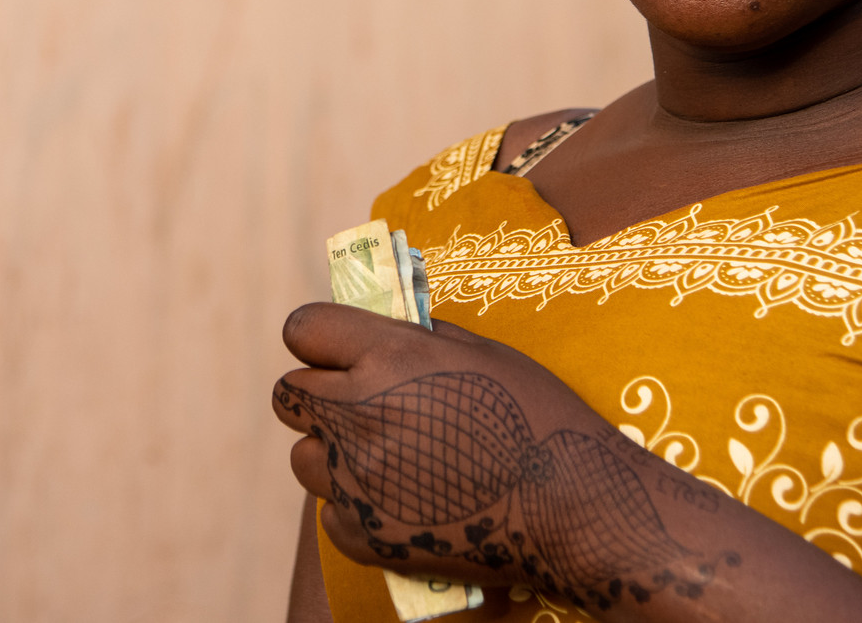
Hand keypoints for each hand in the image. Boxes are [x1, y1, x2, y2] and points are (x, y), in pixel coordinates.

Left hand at [272, 303, 732, 614]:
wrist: (573, 508)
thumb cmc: (537, 416)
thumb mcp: (481, 351)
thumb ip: (416, 339)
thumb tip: (379, 327)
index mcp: (388, 357)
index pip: (302, 329)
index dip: (319, 340)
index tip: (337, 350)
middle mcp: (360, 414)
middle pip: (288, 394)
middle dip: (319, 394)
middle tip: (359, 405)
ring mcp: (357, 480)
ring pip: (303, 457)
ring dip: (333, 453)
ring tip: (387, 459)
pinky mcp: (362, 535)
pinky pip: (330, 512)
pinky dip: (357, 507)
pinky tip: (404, 500)